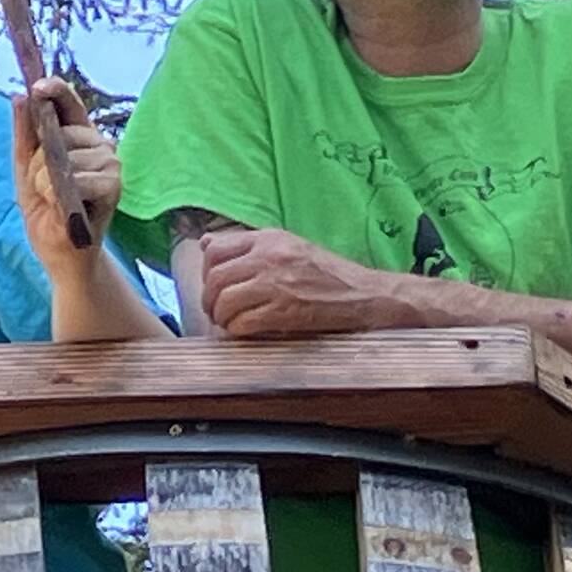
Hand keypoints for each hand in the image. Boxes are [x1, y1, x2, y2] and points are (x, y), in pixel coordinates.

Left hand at [14, 78, 118, 274]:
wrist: (60, 253)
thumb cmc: (46, 212)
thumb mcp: (25, 172)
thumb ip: (24, 136)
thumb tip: (19, 97)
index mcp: (79, 137)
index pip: (69, 103)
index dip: (55, 90)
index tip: (37, 87)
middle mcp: (99, 145)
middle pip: (62, 132)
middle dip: (39, 160)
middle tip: (41, 188)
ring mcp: (110, 163)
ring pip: (68, 156)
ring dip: (47, 182)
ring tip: (53, 201)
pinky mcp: (114, 185)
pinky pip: (80, 178)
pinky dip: (63, 193)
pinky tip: (67, 208)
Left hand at [200, 228, 429, 336]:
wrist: (366, 295)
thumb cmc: (328, 274)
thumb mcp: (289, 247)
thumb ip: (249, 246)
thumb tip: (205, 243)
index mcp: (269, 238)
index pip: (214, 249)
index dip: (206, 271)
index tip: (214, 285)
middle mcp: (269, 257)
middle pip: (215, 278)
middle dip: (209, 300)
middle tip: (216, 312)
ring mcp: (276, 283)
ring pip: (224, 301)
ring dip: (221, 318)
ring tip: (230, 324)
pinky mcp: (285, 310)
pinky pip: (242, 323)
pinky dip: (237, 331)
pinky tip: (245, 332)